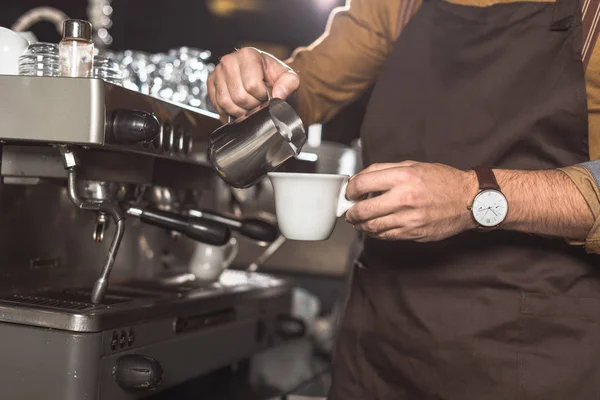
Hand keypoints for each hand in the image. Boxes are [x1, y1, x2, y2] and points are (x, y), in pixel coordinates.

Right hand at [207, 48, 299, 119]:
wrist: (262, 77)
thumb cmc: (273, 77)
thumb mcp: (288, 78)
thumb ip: (289, 84)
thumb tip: (278, 95)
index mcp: (248, 54)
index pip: (252, 85)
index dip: (262, 96)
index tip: (266, 94)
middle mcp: (229, 60)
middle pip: (239, 96)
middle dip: (252, 104)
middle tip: (258, 101)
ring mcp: (218, 71)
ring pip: (226, 102)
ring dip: (240, 110)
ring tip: (249, 103)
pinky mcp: (211, 82)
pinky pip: (217, 104)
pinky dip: (229, 110)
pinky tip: (239, 105)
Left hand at [345, 161, 477, 241]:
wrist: (469, 199)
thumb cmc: (442, 181)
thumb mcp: (413, 166)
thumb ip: (384, 170)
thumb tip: (360, 178)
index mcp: (403, 176)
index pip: (362, 184)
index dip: (350, 190)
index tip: (350, 193)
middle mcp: (404, 197)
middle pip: (362, 210)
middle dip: (350, 212)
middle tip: (349, 211)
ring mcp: (409, 218)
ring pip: (372, 226)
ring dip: (361, 225)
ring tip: (360, 220)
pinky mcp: (414, 232)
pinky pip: (386, 236)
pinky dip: (375, 233)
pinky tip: (374, 227)